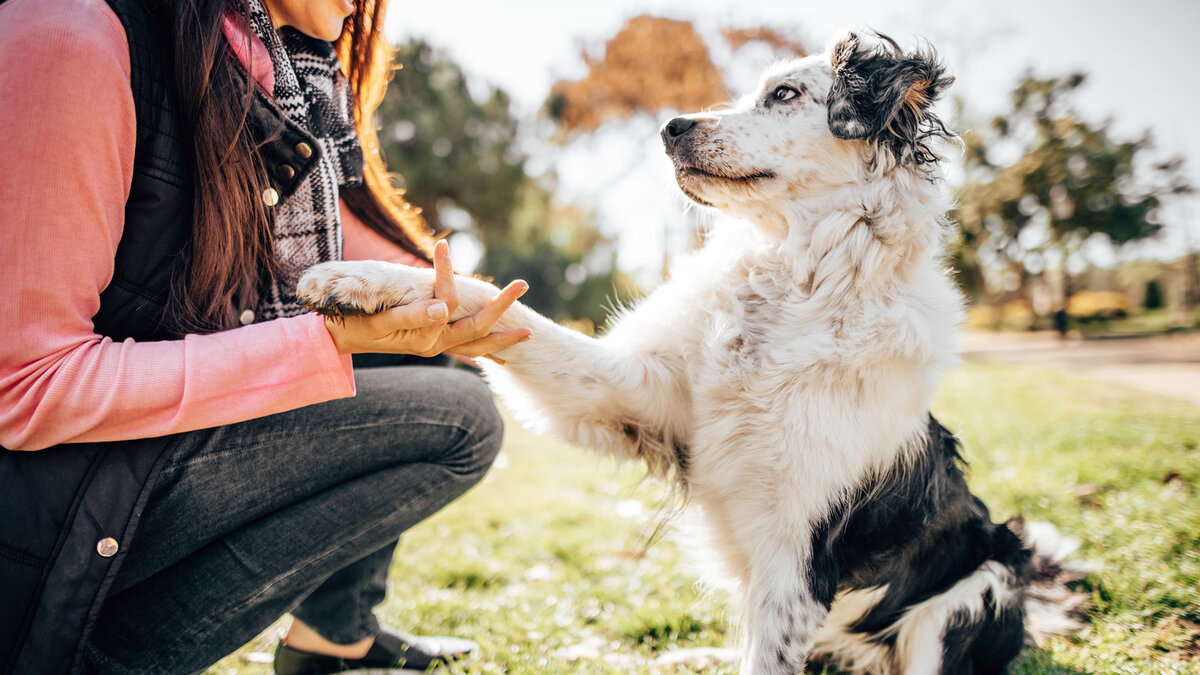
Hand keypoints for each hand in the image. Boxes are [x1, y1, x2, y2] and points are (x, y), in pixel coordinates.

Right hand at [323, 240, 531, 358]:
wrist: (336, 341)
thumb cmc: (353, 326)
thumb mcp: (379, 320)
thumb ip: (412, 315)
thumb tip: (445, 307)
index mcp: (424, 336)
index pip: (447, 300)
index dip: (446, 273)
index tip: (442, 245)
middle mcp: (434, 345)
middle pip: (477, 327)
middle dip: (501, 307)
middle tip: (523, 284)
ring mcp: (434, 347)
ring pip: (476, 344)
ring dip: (502, 337)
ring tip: (528, 332)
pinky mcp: (431, 344)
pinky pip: (465, 350)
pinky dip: (484, 348)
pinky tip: (498, 352)